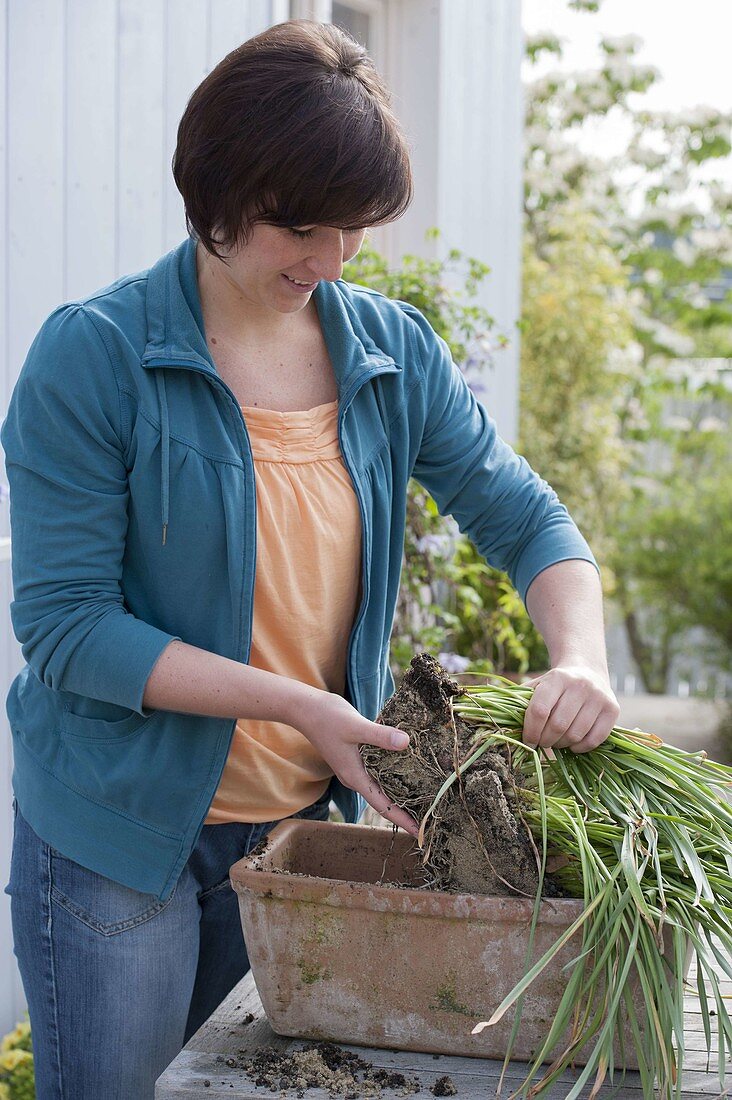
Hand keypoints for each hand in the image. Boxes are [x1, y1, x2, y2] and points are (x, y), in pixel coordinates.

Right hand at [294, 690, 418, 835]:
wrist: (305, 709)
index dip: (403, 819)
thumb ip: (380, 736)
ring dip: (402, 793)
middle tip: (432, 816)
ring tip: (426, 797)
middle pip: (385, 800)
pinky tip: (409, 768)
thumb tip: (406, 742)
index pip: (383, 806)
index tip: (421, 832)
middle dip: (407, 810)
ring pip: (382, 786)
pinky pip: (379, 772)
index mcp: (355, 777)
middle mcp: (355, 777)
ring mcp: (355, 768)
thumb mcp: (355, 726)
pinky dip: (394, 774)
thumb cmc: (327, 718)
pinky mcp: (356, 757)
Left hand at [521, 666, 619, 753]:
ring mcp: (599, 697)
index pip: (539, 710)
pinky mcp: (613, 709)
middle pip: (557, 726)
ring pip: (575, 735)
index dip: (530, 731)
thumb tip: (504, 723)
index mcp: (557, 678)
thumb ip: (521, 701)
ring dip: (562, 745)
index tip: (528, 741)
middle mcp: (580, 685)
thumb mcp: (538, 685)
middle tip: (541, 743)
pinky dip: (580, 748)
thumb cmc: (555, 686)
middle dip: (545, 740)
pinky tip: (572, 744)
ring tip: (556, 741)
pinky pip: (594, 740)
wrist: (588, 672)